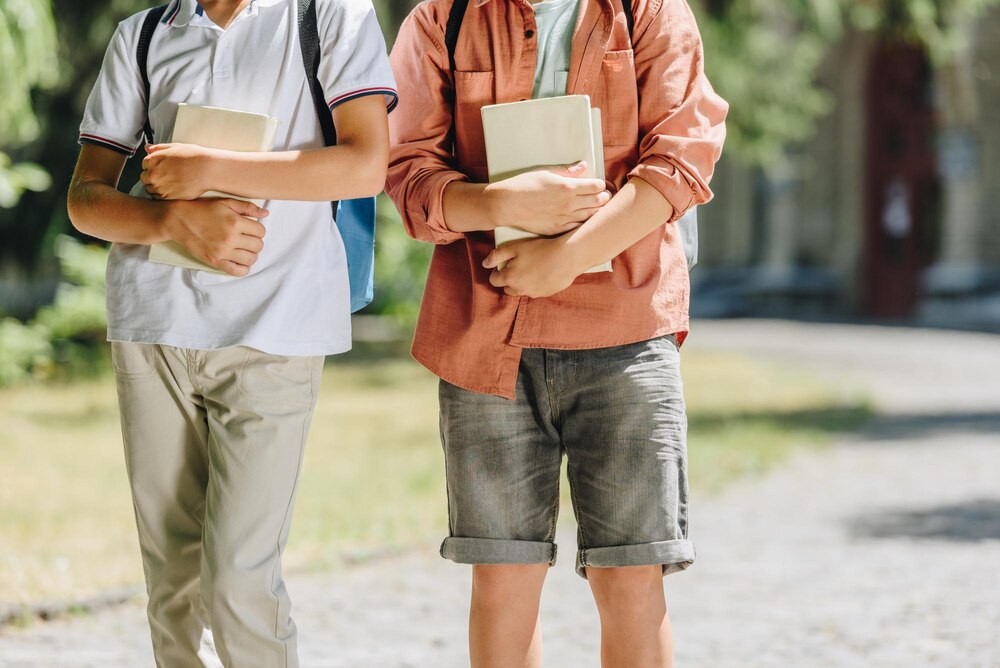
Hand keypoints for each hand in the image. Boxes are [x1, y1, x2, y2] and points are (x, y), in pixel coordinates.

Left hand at [141, 143, 216, 199]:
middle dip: (152, 177)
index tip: (160, 167)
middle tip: (165, 176)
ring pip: (150, 189)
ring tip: (169, 183)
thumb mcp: (175, 147)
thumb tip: (148, 148)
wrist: (207, 170)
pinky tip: (172, 189)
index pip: (144, 165)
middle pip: (145, 178)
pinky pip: (157, 198)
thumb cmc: (195, 157)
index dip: (152, 166)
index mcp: (153, 159)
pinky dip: (162, 195)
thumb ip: (159, 148)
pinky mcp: (167, 197)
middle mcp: (154, 174)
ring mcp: (159, 186)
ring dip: (156, 187)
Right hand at [164, 198, 268, 276]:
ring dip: (250, 254)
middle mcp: (231, 238)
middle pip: (258, 246)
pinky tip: (239, 261)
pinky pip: (237, 271)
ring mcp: (223, 252)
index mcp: (235, 222)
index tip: (250, 228)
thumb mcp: (225, 202)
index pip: (261, 231)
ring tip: (243, 249)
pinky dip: (243, 268)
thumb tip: (266, 213)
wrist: (179, 220)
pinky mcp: (215, 261)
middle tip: (246, 238)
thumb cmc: (202, 209)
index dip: (258, 229)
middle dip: (255, 241)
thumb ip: (247, 207)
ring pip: (251, 259)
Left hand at [483, 235, 585, 297]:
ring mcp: (533, 293)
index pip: (494, 280)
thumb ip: (497, 255)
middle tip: (516, 267)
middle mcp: (519, 289)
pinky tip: (542, 272)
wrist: (567, 257)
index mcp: (509, 278)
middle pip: (507, 288)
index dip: (496, 272)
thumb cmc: (540, 249)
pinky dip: (535, 284)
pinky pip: (535, 291)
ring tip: (531, 269)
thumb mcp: (515, 247)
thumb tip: (485, 264)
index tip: (502, 265)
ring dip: (522, 283)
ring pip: (521, 290)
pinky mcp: (545, 293)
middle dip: (508, 279)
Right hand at [486, 162, 610, 235]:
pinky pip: (577, 227)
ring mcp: (564, 218)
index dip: (600, 185)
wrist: (507, 205)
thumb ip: (567, 171)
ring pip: (590, 216)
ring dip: (596, 211)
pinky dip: (584, 223)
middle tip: (603, 196)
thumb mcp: (546, 172)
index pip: (596, 186)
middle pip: (598, 202)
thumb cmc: (524, 185)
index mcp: (568, 186)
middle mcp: (569, 203)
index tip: (599, 185)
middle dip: (603, 198)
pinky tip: (584, 220)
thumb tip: (584, 166)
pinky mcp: (557, 229)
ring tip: (597, 207)